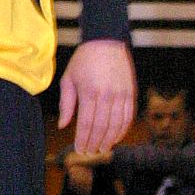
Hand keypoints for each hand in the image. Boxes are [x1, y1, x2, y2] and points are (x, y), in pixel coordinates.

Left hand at [58, 40, 136, 155]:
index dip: (83, 139)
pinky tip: (116, 137)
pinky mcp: (131, 92)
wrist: (106, 41)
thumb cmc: (84, 60)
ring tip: (102, 148)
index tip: (79, 149)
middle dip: (95, 143)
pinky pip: (128, 116)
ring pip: (117, 124)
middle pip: (102, 127)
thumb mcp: (69, 79)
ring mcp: (121, 94)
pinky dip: (123, 129)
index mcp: (89, 92)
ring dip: (110, 139)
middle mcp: (107, 95)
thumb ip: (66, 104)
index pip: (87, 123)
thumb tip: (63, 125)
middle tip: (90, 152)